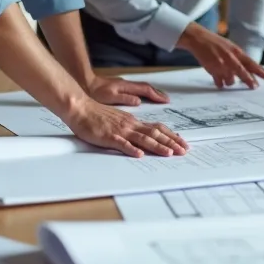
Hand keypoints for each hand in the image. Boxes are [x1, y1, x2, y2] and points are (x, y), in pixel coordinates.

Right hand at [64, 99, 188, 157]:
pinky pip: (121, 143)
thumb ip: (131, 126)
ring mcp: (120, 131)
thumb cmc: (97, 115)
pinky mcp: (108, 136)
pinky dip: (131, 149)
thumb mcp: (119, 119)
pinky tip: (139, 154)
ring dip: (157, 147)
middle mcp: (130, 125)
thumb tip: (144, 134)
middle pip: (155, 134)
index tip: (182, 143)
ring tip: (169, 153)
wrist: (80, 108)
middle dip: (171, 142)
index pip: (157, 128)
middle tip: (184, 151)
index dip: (171, 136)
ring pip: (142, 139)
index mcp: (133, 122)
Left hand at [85, 75, 169, 106]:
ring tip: (159, 98)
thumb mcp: (109, 96)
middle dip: (158, 93)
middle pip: (147, 87)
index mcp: (126, 86)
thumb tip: (139, 101)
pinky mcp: (119, 88)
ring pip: (142, 88)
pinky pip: (136, 89)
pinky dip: (144, 93)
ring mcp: (124, 85)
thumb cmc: (95, 91)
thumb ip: (125, 98)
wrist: (84, 83)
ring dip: (152, 92)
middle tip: (167, 99)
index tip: (166, 100)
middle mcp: (127, 85)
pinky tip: (143, 98)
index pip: (146, 90)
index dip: (156, 95)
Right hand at [177, 23, 263, 88]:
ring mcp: (221, 64)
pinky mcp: (212, 69)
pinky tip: (219, 82)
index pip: (253, 64)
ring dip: (230, 81)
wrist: (198, 39)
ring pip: (231, 80)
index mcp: (237, 52)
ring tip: (225, 77)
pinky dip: (220, 83)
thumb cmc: (216, 44)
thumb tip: (249, 73)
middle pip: (244, 73)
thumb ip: (239, 60)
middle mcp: (231, 58)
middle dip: (249, 81)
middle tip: (255, 87)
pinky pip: (220, 82)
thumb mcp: (230, 49)